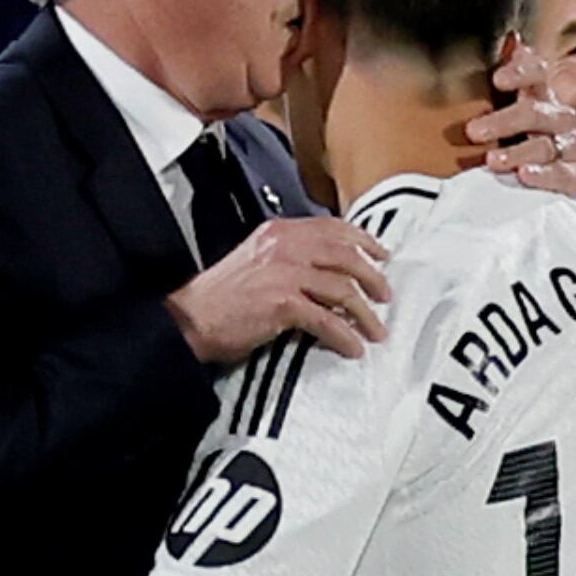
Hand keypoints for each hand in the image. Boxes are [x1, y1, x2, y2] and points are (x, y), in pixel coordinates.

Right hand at [171, 214, 390, 365]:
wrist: (190, 318)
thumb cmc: (220, 297)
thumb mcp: (255, 259)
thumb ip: (287, 256)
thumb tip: (324, 271)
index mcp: (280, 232)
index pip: (333, 228)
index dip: (364, 241)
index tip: (381, 255)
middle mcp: (285, 247)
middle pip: (346, 257)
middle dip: (372, 278)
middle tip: (385, 296)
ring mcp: (285, 274)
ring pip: (342, 289)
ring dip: (364, 314)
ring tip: (375, 330)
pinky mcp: (283, 304)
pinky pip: (326, 320)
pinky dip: (344, 336)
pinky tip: (352, 347)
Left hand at [467, 41, 575, 194]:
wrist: (550, 169)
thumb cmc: (514, 133)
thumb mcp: (503, 103)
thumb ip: (509, 73)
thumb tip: (512, 37)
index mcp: (540, 94)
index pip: (537, 73)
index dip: (521, 72)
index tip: (497, 80)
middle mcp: (557, 117)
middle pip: (538, 113)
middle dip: (506, 121)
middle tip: (474, 132)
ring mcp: (569, 146)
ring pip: (547, 146)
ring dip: (519, 152)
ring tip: (492, 160)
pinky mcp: (575, 175)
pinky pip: (565, 175)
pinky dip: (546, 175)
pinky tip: (524, 174)